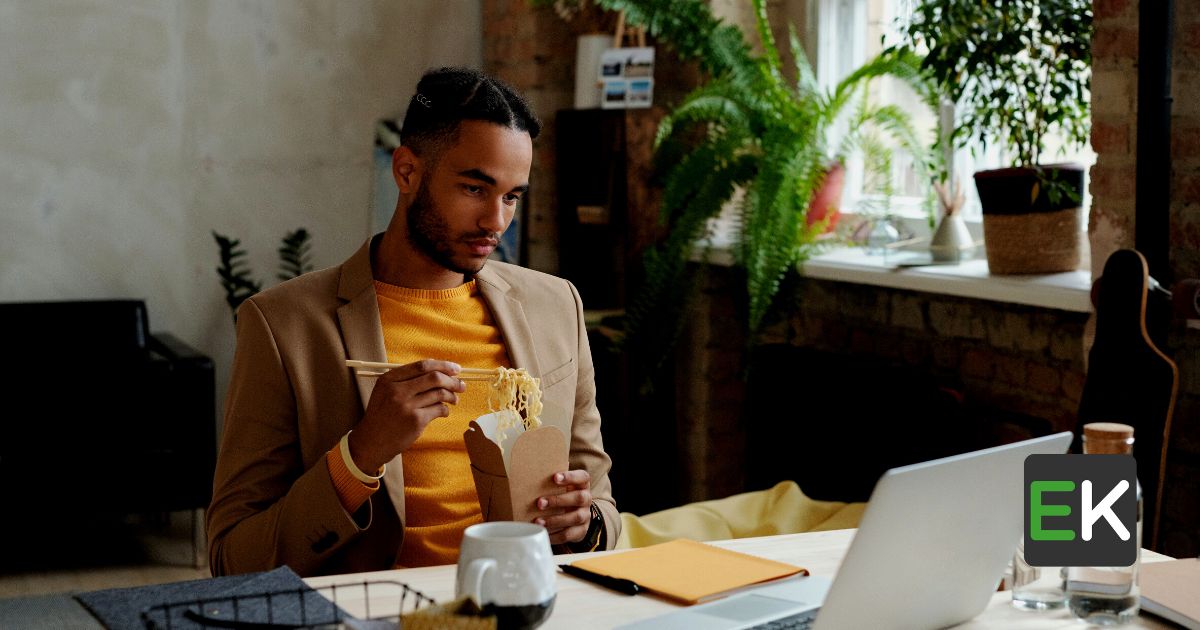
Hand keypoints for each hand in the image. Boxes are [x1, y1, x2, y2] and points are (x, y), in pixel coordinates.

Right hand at [348, 359, 465, 471]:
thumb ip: (406, 380)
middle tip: (461, 385)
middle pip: (434, 378)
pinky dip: (445, 410)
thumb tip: (441, 372)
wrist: (371, 441)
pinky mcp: (415, 420)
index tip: (455, 369)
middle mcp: (397, 390)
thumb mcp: (385, 391)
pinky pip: (439, 409)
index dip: (442, 365)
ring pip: (439, 393)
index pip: (422, 365)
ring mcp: (406, 406)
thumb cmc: (383, 415)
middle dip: (452, 380)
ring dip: (452, 396)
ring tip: (454, 399)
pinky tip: (443, 411)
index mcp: (389, 379)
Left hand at [533, 469, 592, 544]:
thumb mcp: (560, 486)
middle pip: (579, 498)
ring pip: (575, 517)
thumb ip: (551, 481)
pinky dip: (555, 535)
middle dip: (558, 500)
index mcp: (582, 484)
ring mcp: (585, 515)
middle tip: (540, 502)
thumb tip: (529, 475)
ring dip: (555, 520)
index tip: (555, 477)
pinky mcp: (581, 531)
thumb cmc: (561, 495)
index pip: (582, 477)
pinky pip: (569, 534)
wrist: (574, 515)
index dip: (570, 477)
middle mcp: (587, 499)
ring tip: (538, 521)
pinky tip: (543, 532)